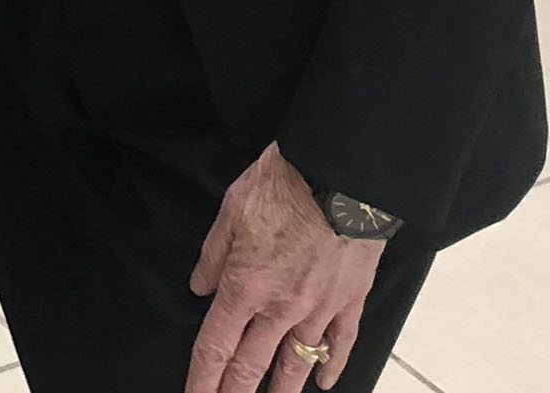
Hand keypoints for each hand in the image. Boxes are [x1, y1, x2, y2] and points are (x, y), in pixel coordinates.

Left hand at [187, 144, 385, 392]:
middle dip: (234, 392)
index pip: (216, 344)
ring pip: (296, 364)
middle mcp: (281, 308)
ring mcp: (319, 310)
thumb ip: (213, 254)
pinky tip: (324, 383)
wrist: (338, 178)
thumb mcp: (230, 211)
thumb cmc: (282, 187)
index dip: (203, 376)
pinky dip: (332, 367)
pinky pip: (340, 345)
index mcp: (245, 285)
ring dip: (281, 390)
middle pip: (252, 364)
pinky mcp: (349, 302)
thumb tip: (199, 288)